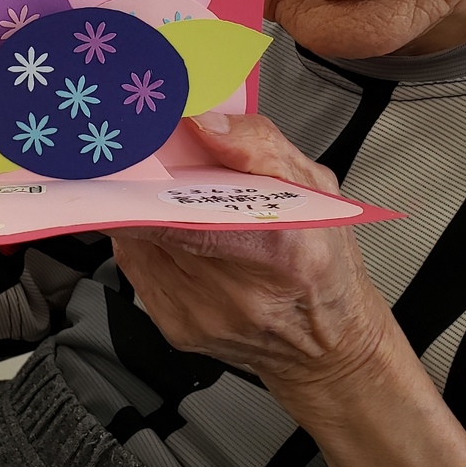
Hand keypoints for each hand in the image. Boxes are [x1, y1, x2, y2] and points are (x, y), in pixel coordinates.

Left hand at [108, 112, 392, 388]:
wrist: (326, 343)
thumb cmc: (324, 264)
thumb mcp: (316, 188)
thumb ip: (260, 146)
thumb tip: (206, 122)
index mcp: (278, 248)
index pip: (192, 214)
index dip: (151, 181)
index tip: (139, 149)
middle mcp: (235, 292)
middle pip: (155, 223)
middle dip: (142, 185)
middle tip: (145, 155)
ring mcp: (200, 314)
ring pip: (139, 242)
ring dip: (140, 210)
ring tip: (163, 191)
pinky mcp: (176, 326)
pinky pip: (139, 267)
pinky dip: (146, 240)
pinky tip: (169, 230)